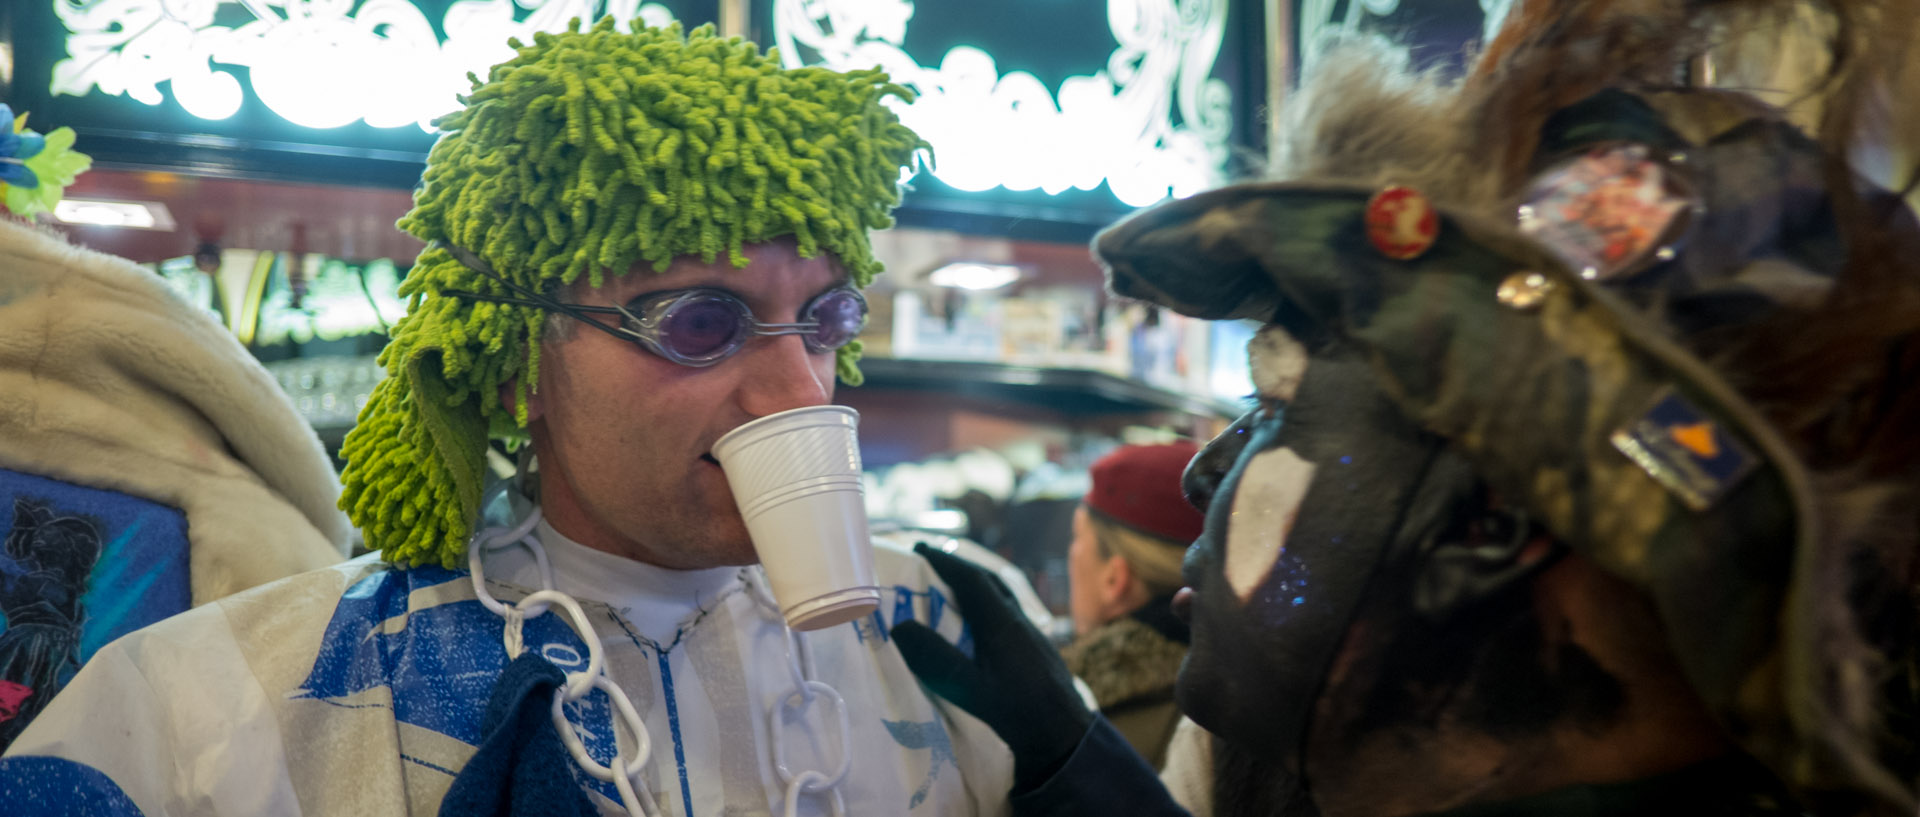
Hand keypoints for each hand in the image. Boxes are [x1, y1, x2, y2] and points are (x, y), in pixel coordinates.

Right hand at [890, 543, 1094, 794]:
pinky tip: (979, 624)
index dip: (945, 561)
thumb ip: (936, 659)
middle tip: (931, 563)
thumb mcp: (970, 688)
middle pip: (988, 582)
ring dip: (975, 587)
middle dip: (959, 568)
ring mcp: (1031, 634)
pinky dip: (987, 607)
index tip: (920, 548)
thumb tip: (900, 627)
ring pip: (1001, 598)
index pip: (971, 579)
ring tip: (951, 588)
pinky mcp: (1036, 649)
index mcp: (1002, 623)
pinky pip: (1008, 614)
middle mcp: (1019, 620)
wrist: (1065, 735)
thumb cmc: (1018, 712)